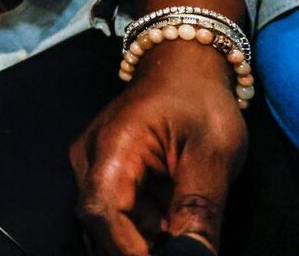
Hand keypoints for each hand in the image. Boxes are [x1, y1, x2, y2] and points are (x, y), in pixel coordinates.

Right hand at [70, 40, 247, 254]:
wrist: (181, 65)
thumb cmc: (196, 100)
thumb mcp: (212, 152)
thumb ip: (199, 206)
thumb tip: (192, 254)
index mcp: (113, 145)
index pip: (102, 209)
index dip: (128, 248)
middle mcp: (89, 157)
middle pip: (99, 220)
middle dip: (137, 246)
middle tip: (180, 248)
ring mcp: (92, 163)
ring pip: (107, 219)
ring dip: (142, 236)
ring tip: (179, 229)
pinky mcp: (102, 170)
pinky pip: (114, 209)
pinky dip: (142, 225)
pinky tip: (169, 218)